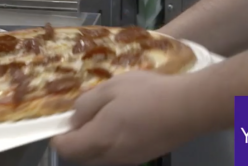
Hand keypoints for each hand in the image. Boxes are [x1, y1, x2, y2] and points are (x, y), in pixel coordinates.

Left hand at [50, 71, 197, 164]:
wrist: (190, 107)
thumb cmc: (147, 93)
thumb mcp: (109, 88)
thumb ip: (86, 105)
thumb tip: (74, 119)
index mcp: (99, 139)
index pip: (66, 149)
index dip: (58, 136)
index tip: (60, 121)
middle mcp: (112, 156)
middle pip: (80, 157)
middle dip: (74, 142)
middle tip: (81, 118)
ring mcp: (129, 159)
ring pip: (98, 158)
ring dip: (92, 144)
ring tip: (102, 118)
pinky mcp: (143, 157)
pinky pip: (115, 156)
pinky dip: (108, 145)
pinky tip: (120, 124)